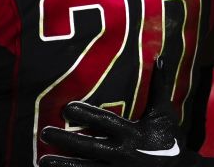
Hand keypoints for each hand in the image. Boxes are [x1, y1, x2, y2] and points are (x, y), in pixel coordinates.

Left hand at [39, 51, 208, 166]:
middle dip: (66, 141)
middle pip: (89, 148)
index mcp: (133, 134)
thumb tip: (161, 57)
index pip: (105, 122)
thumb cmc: (170, 139)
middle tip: (44, 133)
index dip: (86, 115)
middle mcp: (123, 154)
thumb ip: (159, 86)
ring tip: (42, 162)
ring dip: (64, 166)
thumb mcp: (165, 113)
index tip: (67, 107)